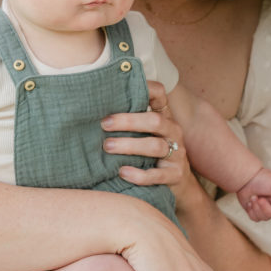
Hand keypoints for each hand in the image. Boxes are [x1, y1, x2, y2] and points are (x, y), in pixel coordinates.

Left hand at [101, 80, 193, 206]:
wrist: (176, 182)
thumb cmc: (151, 152)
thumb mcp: (144, 133)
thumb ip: (129, 120)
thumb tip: (93, 107)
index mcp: (163, 116)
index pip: (159, 94)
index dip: (145, 88)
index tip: (120, 90)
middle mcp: (172, 131)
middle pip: (154, 121)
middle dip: (128, 121)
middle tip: (104, 124)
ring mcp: (177, 153)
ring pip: (155, 146)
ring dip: (129, 146)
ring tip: (108, 147)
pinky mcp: (175, 175)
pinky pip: (158, 175)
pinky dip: (139, 175)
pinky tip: (122, 172)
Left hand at [237, 167, 270, 227]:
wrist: (245, 178)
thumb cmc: (262, 178)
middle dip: (264, 207)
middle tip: (259, 198)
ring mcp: (266, 209)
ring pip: (263, 218)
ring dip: (256, 207)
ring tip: (253, 196)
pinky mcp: (256, 212)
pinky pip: (255, 218)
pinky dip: (250, 210)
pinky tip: (249, 202)